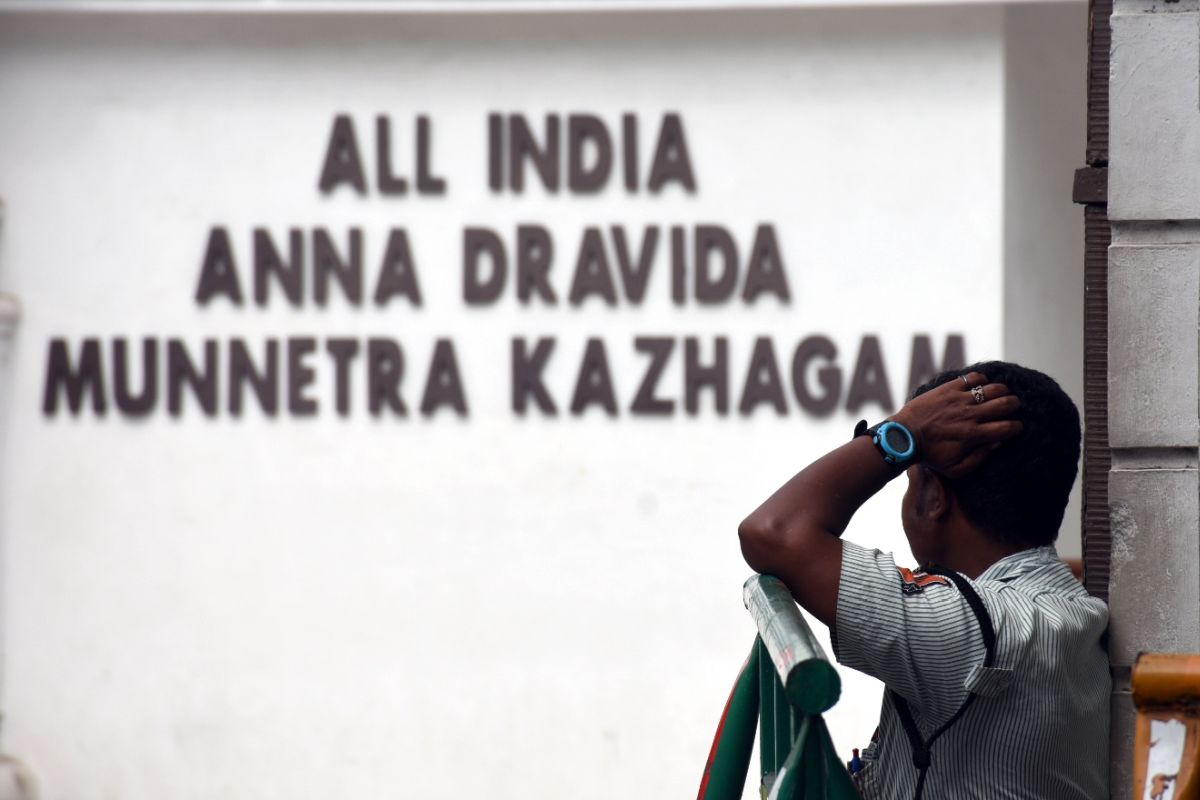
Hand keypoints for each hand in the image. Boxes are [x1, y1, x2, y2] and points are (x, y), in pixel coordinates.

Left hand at [891, 371, 1021, 477]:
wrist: (904, 436)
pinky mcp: (948, 388)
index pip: (1007, 428)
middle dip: (1014, 404)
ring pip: (992, 388)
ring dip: (1002, 390)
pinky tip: (981, 385)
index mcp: (974, 435)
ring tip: (1001, 393)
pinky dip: (982, 379)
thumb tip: (997, 443)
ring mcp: (959, 399)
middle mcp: (970, 415)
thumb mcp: (955, 469)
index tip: (1016, 427)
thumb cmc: (930, 455)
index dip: (1017, 427)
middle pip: (1005, 404)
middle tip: (1012, 406)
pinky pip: (973, 377)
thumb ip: (979, 459)